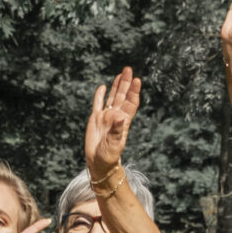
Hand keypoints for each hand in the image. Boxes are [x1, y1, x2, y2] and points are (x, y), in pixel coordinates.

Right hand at [84, 68, 142, 183]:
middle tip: (128, 69)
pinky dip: (100, 96)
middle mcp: (116, 116)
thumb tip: (120, 117)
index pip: (131, 103)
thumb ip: (117, 131)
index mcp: (123, 121)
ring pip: (112, 97)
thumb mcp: (114, 144)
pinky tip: (103, 87)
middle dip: (126, 83)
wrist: (98, 163)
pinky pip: (98, 104)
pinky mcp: (95, 119)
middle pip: (122, 96)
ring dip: (116, 86)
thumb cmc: (109, 156)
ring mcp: (105, 117)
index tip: (137, 80)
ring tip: (121, 74)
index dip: (134, 92)